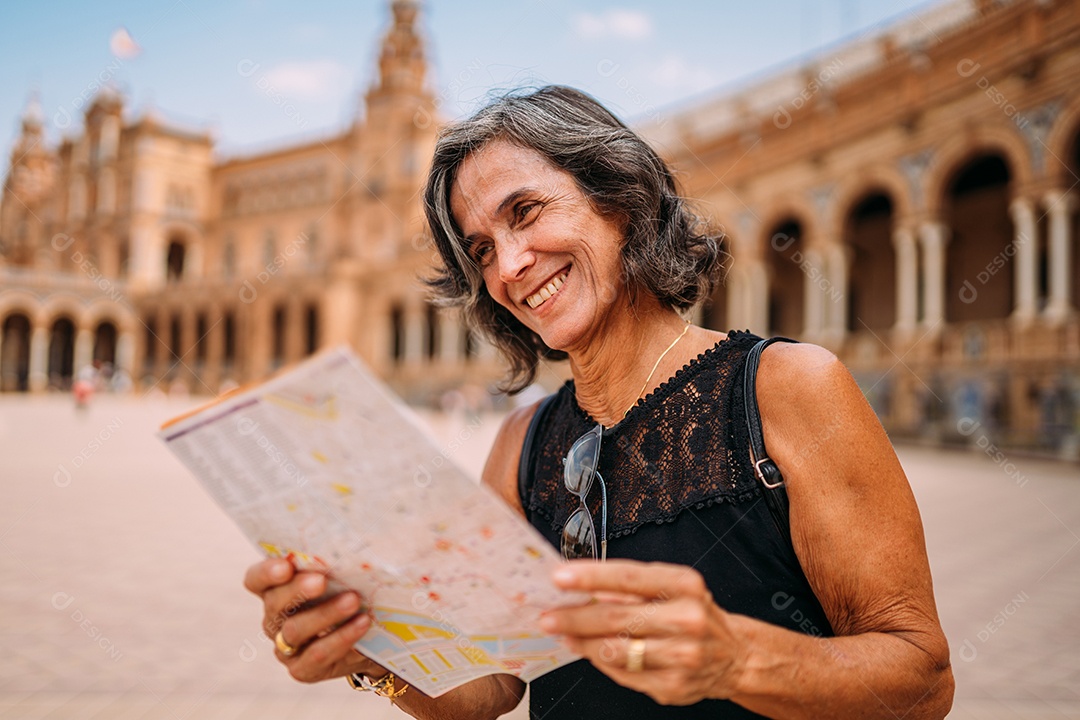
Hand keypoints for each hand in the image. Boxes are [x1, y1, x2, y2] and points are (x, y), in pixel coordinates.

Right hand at [243, 558, 383, 682]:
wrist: (369, 637)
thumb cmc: (352, 591)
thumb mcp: (344, 573)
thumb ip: (339, 557)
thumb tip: (359, 533)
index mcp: (276, 589)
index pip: (256, 579)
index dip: (266, 573)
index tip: (285, 566)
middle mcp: (274, 618)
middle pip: (274, 603)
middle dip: (297, 590)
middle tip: (321, 581)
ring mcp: (285, 646)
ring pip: (295, 630)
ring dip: (325, 614)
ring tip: (353, 600)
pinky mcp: (302, 669)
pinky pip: (316, 655)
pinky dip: (340, 638)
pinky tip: (362, 623)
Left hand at [540, 560, 745, 705]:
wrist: (734, 655)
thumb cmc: (692, 613)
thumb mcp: (671, 587)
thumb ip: (628, 587)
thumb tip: (579, 587)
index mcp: (684, 585)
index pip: (629, 577)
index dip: (590, 576)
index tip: (559, 576)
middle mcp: (687, 619)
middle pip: (615, 618)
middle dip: (574, 617)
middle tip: (548, 616)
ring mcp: (682, 656)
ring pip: (616, 651)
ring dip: (582, 643)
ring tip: (565, 635)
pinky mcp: (674, 685)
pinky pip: (624, 674)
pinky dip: (602, 662)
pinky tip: (592, 652)